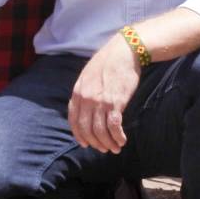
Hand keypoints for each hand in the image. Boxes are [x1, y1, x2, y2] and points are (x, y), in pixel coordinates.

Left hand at [67, 34, 140, 154]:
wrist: (125, 50)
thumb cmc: (109, 61)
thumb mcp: (88, 74)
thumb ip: (84, 91)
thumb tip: (84, 107)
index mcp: (78, 92)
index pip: (74, 121)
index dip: (79, 135)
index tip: (86, 143)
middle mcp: (87, 99)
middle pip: (87, 129)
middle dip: (95, 143)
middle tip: (103, 148)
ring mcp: (100, 101)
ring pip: (100, 131)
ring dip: (108, 143)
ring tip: (115, 148)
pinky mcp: (116, 102)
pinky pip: (114, 126)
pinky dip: (117, 137)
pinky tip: (122, 140)